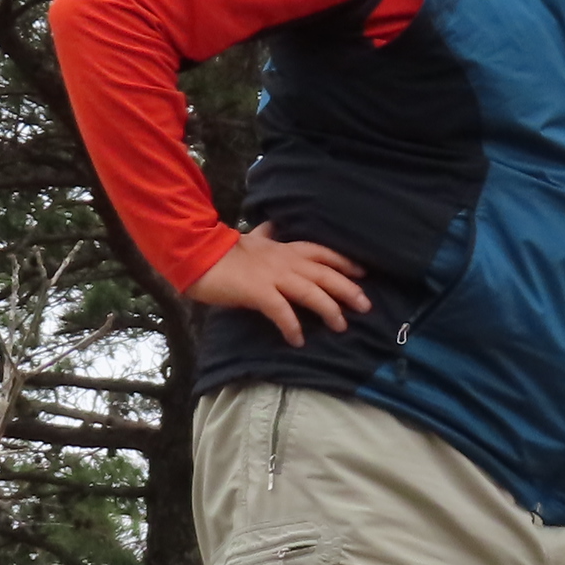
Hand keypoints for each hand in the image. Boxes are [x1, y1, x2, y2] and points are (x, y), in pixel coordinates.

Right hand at [186, 225, 368, 346]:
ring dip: (329, 310)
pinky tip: (298, 340)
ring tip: (341, 327)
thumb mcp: (250, 237)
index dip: (344, 262)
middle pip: (325, 273)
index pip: (322, 252)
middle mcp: (284, 260)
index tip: (363, 272)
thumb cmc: (223, 250)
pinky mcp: (258, 292)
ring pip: (310, 292)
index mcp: (284, 248)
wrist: (198, 254)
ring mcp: (272, 276)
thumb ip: (265, 234)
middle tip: (366, 306)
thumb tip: (272, 224)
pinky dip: (292, 326)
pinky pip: (281, 311)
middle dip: (348, 289)